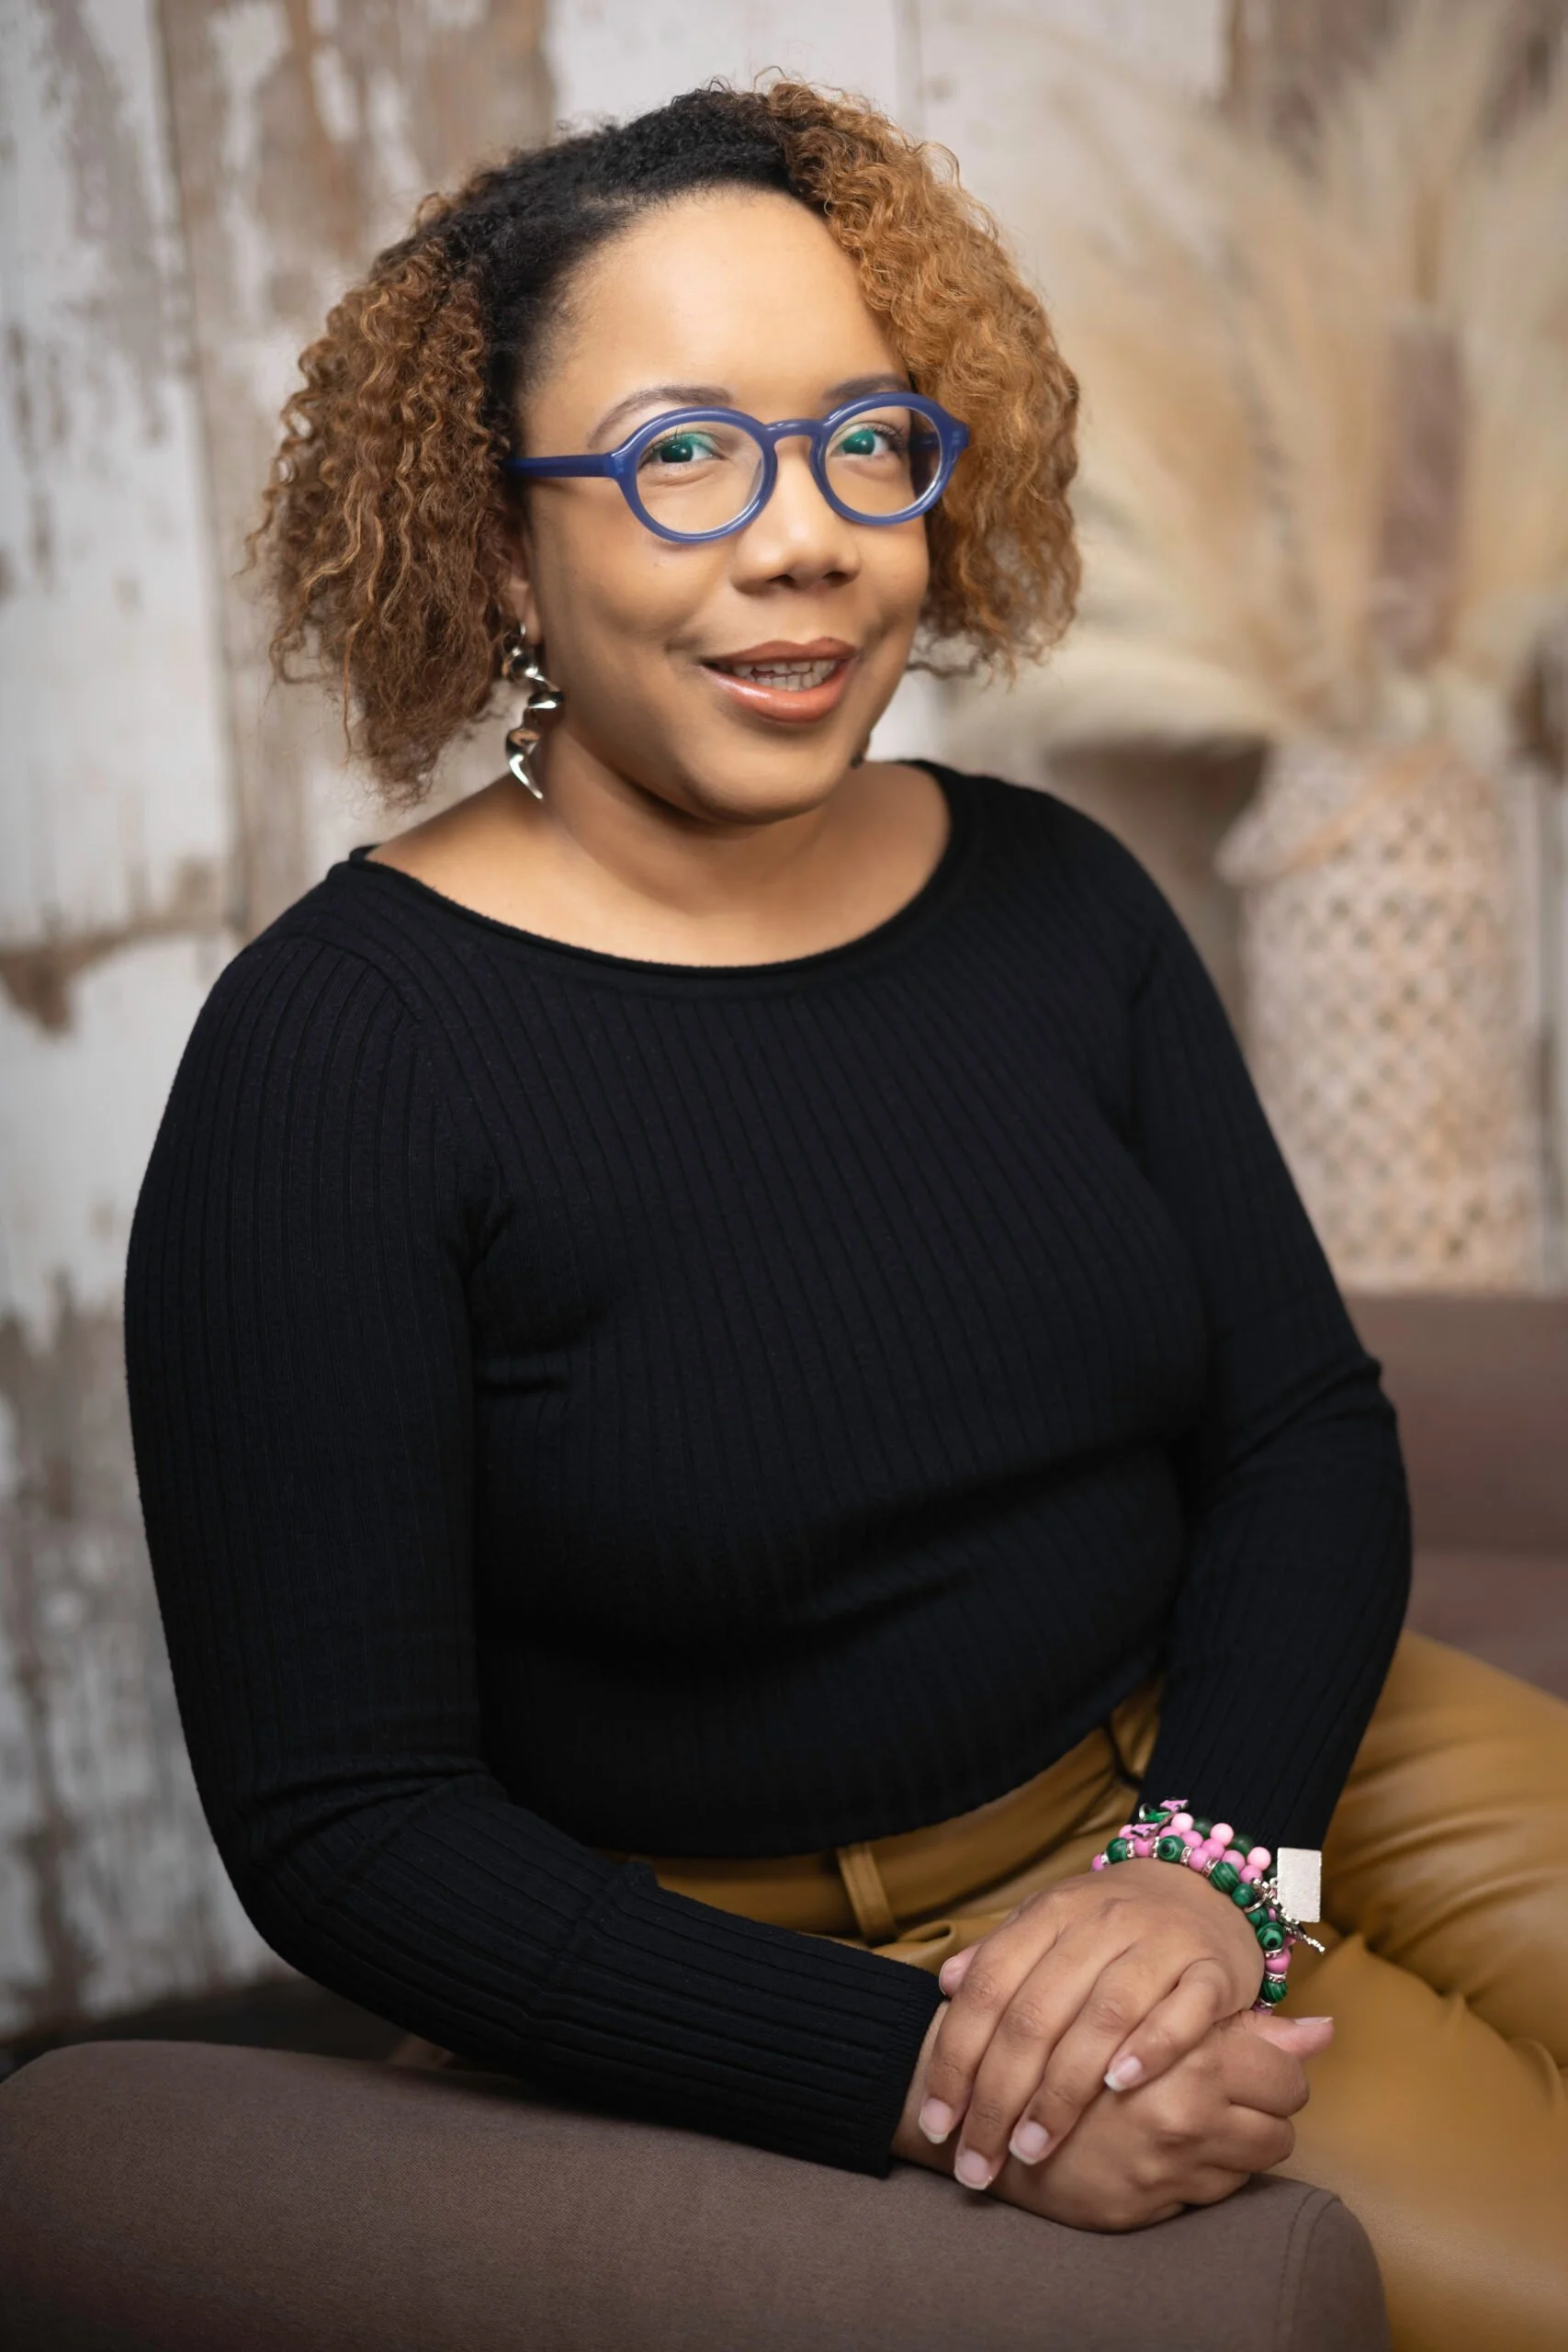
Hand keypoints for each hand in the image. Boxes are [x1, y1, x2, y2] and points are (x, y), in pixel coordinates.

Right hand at [895, 2003, 1331, 2232]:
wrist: (984, 2102)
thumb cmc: (1064, 2032)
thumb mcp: (1146, 2005)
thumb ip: (1241, 2021)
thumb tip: (1325, 2030)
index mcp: (1187, 2053)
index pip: (1286, 2072)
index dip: (1276, 2064)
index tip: (1250, 2059)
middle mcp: (1188, 2112)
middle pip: (1281, 2118)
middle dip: (1265, 2103)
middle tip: (1232, 2087)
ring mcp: (1169, 2166)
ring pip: (1256, 2158)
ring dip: (1240, 2137)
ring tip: (1204, 2115)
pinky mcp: (1146, 2205)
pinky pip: (1216, 2192)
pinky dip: (1207, 2170)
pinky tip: (1175, 2145)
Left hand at [916, 1859, 1265, 2189]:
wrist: (1201, 1887)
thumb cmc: (1110, 1924)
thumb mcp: (1050, 1924)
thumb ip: (1000, 1955)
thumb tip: (945, 1984)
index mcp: (1050, 1913)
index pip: (988, 1986)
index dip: (955, 2058)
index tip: (937, 2123)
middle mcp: (1100, 1923)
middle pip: (1035, 2014)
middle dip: (998, 2097)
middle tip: (978, 2162)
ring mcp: (1159, 1944)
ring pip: (1101, 2018)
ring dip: (1061, 2091)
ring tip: (1031, 2148)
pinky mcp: (1212, 1969)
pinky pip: (1182, 2012)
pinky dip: (1150, 2049)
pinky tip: (1119, 2090)